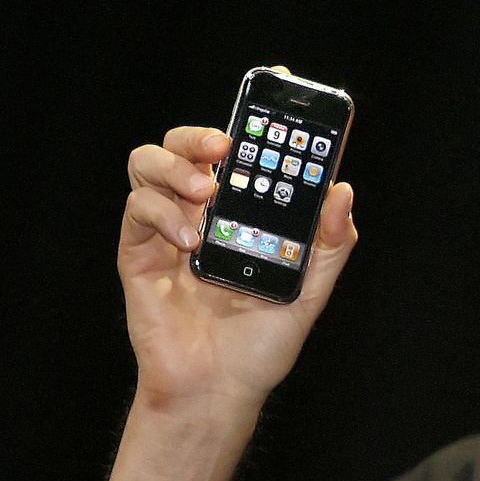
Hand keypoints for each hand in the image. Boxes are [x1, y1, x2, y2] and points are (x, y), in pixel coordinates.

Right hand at [119, 124, 356, 412]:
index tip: (271, 89)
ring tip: (206, 193)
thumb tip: (341, 192)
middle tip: (226, 146)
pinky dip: (162, 213)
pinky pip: (138, 209)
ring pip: (149, 162)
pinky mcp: (139, 254)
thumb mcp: (310, 292)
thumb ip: (330, 245)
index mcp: (243, 214)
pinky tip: (191, 241)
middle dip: (201, 134)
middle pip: (186, 146)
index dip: (253, 118)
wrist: (217, 391)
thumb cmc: (260, 345)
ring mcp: (167, 231)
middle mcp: (203, 214)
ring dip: (176, 167)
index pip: (242, 153)